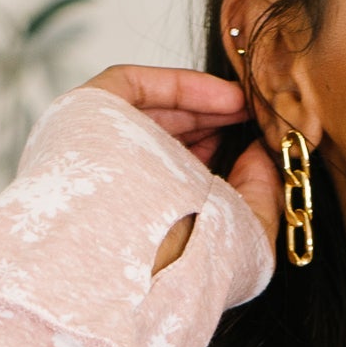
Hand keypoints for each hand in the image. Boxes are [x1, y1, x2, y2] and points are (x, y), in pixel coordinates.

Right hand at [85, 64, 281, 250]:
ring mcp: (92, 149)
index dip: (214, 152)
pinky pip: (132, 86)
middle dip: (210, 124)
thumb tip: (263, 152)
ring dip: (201, 102)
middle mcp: (110, 188)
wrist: (151, 258)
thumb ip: (262, 190)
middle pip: (159, 142)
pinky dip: (179, 85)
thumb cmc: (193, 261)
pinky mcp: (82, 114)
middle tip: (251, 116)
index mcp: (136, 222)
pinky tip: (226, 96)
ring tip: (244, 105)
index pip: (173, 176)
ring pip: (148, 112)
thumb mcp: (247, 233)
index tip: (253, 140)